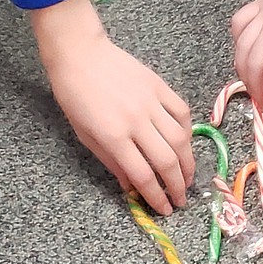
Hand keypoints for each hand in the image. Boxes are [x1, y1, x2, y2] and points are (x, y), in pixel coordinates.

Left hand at [30, 0, 194, 216]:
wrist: (80, 53)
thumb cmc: (74, 95)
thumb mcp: (84, 135)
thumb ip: (111, 161)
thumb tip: (131, 186)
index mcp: (114, 136)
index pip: (143, 175)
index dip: (157, 197)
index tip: (165, 210)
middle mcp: (137, 121)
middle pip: (167, 160)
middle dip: (178, 185)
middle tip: (182, 200)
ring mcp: (151, 102)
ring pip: (181, 138)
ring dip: (188, 162)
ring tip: (189, 177)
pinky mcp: (159, 85)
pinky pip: (181, 111)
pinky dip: (187, 129)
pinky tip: (185, 142)